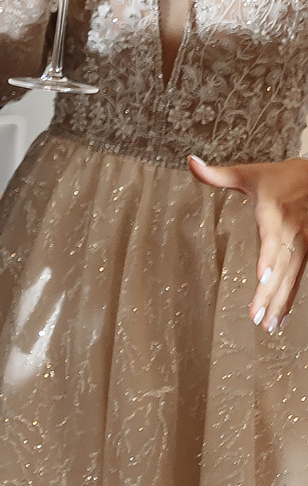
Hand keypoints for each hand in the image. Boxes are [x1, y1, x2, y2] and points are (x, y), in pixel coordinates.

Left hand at [189, 155, 307, 326]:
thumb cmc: (281, 176)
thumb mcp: (250, 172)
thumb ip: (218, 174)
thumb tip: (189, 161)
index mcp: (274, 212)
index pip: (271, 238)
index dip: (268, 258)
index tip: (263, 277)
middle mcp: (291, 230)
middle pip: (280, 266)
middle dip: (268, 294)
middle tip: (256, 317)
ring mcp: (304, 242)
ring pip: (291, 277)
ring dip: (279, 301)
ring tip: (266, 325)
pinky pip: (300, 277)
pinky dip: (290, 297)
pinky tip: (281, 315)